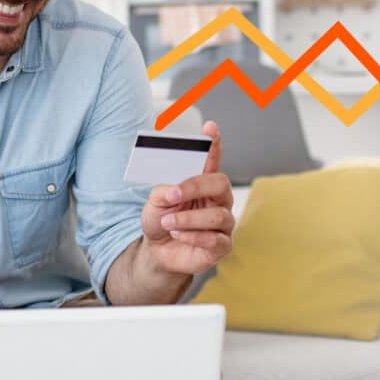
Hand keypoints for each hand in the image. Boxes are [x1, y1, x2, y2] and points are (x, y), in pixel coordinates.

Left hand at [140, 121, 234, 274]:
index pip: (212, 159)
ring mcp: (223, 222)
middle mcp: (218, 199)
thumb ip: (166, 190)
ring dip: (187, 219)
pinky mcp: (222, 245)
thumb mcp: (156, 201)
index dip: (213, 143)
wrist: (157, 251)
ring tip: (168, 223)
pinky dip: (192, 237)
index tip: (210, 127)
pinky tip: (178, 236)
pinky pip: (214, 239)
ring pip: (216, 215)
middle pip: (220, 183)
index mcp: (203, 183)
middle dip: (196, 187)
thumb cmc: (161, 220)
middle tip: (173, 194)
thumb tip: (175, 190)